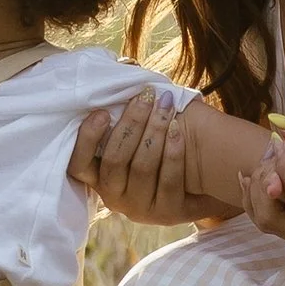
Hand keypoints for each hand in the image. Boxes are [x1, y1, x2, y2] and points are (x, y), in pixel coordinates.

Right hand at [71, 92, 197, 225]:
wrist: (205, 177)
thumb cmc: (163, 147)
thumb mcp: (138, 135)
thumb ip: (123, 114)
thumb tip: (120, 71)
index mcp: (99, 178)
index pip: (78, 165)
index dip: (88, 139)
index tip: (103, 112)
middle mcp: (115, 198)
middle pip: (115, 161)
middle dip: (131, 124)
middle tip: (146, 96)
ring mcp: (141, 209)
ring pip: (141, 168)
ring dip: (153, 132)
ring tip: (164, 105)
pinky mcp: (168, 214)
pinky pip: (167, 180)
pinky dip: (172, 151)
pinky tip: (178, 128)